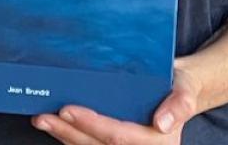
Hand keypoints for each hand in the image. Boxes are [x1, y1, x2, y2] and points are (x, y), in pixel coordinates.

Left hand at [31, 67, 201, 144]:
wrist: (180, 91)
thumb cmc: (181, 88)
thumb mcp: (186, 90)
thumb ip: (180, 104)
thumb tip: (163, 123)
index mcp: (156, 144)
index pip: (117, 136)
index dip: (91, 125)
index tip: (67, 109)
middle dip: (68, 132)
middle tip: (44, 116)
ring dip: (64, 136)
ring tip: (42, 120)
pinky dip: (70, 136)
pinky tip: (55, 125)